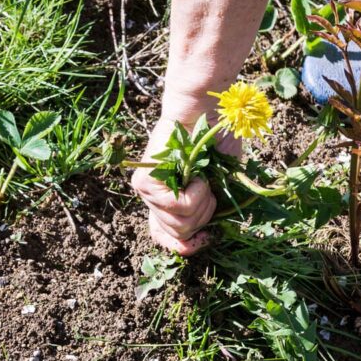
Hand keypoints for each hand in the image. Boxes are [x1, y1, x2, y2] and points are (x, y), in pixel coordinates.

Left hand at [131, 116, 240, 255]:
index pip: (163, 239)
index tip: (205, 238)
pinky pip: (179, 206)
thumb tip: (195, 243)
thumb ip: (204, 211)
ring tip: (201, 177)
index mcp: (166, 201)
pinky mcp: (145, 183)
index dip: (186, 247)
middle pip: (179, 235)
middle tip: (208, 190)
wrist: (205, 112)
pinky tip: (195, 173)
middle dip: (203, 218)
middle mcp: (151, 200)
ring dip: (202, 203)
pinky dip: (197, 193)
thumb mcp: (215, 185)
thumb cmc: (214, 144)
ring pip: (180, 224)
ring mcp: (145, 192)